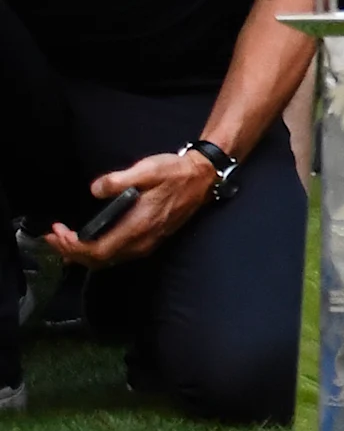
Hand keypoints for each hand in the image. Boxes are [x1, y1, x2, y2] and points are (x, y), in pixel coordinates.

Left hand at [46, 147, 216, 266]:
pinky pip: (116, 255)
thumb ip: (119, 180)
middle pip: (98, 261)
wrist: (203, 177)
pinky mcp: (149, 241)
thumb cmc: (174, 173)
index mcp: (138, 227)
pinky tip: (89, 240)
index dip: (73, 247)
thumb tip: (94, 190)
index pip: (97, 251)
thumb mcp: (147, 169)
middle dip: (71, 252)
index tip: (57, 232)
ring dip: (83, 254)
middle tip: (53, 237)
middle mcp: (141, 242)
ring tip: (66, 239)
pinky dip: (97, 252)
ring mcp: (146, 244)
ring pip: (107, 261)